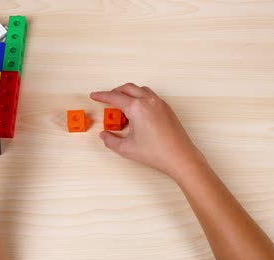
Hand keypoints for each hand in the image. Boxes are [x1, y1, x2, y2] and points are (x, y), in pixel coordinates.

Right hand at [91, 83, 205, 180]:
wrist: (179, 156)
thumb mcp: (127, 149)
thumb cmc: (156, 153)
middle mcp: (148, 101)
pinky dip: (140, 97)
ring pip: (140, 90)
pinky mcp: (166, 108)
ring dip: (128, 93)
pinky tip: (137, 112)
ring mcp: (159, 103)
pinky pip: (150, 95)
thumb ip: (111, 140)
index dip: (101, 96)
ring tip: (122, 107)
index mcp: (136, 107)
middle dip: (114, 92)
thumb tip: (104, 135)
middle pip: (127, 88)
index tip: (94, 96)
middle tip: (107, 101)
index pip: (114, 97)